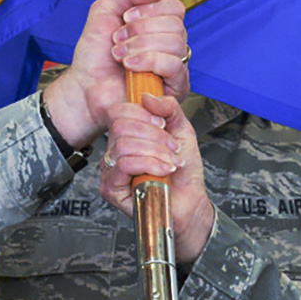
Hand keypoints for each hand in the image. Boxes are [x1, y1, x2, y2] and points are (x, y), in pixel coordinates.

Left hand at [43, 0, 189, 146]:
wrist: (84, 87)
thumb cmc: (95, 54)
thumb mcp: (105, 11)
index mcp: (160, 27)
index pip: (175, 8)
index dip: (151, 9)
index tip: (125, 18)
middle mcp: (171, 46)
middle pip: (176, 25)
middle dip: (141, 30)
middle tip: (117, 39)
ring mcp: (175, 67)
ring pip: (176, 44)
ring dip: (141, 46)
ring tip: (119, 56)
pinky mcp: (175, 89)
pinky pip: (174, 67)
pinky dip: (149, 62)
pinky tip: (130, 68)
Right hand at [100, 93, 215, 262]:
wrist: (189, 203)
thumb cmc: (184, 173)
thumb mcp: (182, 131)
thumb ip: (169, 108)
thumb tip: (147, 96)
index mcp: (128, 134)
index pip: (120, 111)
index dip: (143, 113)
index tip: (163, 124)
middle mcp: (115, 150)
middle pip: (121, 125)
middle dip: (154, 135)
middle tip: (172, 148)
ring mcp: (110, 169)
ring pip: (123, 145)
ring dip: (155, 152)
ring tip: (171, 162)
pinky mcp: (110, 188)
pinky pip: (123, 165)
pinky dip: (149, 165)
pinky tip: (163, 171)